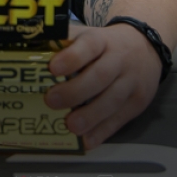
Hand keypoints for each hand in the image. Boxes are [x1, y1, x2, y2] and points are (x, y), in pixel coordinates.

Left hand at [45, 21, 162, 148]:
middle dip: (75, 91)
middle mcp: (119, 60)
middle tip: (52, 101)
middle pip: (100, 76)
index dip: (72, 57)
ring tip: (71, 126)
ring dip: (90, 116)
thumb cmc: (105, 45)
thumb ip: (63, 41)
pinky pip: (120, 118)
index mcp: (101, 40)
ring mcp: (131, 82)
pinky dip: (103, 132)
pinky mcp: (138, 102)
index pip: (89, 45)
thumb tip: (29, 47)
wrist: (146, 47)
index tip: (53, 68)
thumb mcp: (88, 35)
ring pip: (112, 100)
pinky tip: (88, 141)